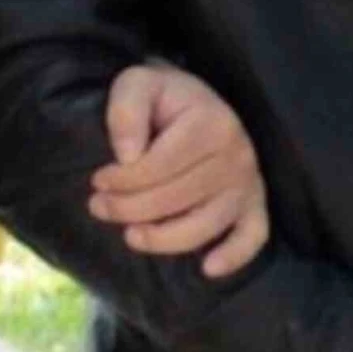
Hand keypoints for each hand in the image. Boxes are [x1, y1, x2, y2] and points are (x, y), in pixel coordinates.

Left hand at [87, 62, 268, 277]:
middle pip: (176, 198)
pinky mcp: (254, 202)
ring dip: (162, 239)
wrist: (198, 102)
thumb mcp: (138, 84)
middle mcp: (236, 155)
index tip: (98, 180)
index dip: (119, 180)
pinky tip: (208, 268)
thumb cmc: (166, 97)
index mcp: (210, 124)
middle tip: (99, 206)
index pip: (158, 168)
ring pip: (205, 225)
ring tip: (131, 235)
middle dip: (128, 209)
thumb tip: (127, 156)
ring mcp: (247, 182)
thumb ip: (126, 110)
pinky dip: (235, 255)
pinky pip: (254, 234)